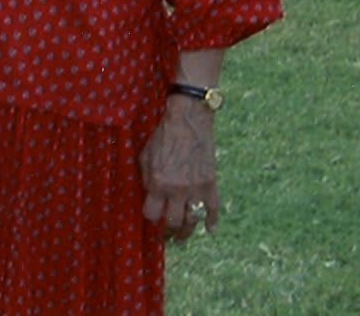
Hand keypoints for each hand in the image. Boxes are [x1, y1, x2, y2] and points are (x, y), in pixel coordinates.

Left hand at [140, 97, 220, 239]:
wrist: (188, 121)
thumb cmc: (163, 136)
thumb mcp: (145, 156)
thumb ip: (146, 178)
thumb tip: (149, 194)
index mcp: (157, 183)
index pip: (151, 213)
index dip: (150, 216)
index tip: (151, 216)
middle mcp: (177, 190)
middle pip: (172, 223)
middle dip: (168, 232)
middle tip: (167, 236)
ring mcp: (196, 189)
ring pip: (192, 221)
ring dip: (187, 232)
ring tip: (183, 238)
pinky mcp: (211, 184)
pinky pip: (214, 210)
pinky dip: (212, 222)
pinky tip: (210, 230)